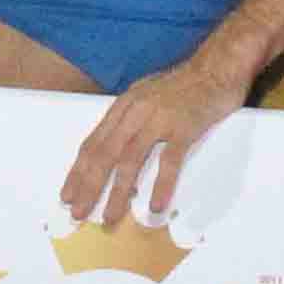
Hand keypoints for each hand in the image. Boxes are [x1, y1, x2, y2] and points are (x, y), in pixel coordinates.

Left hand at [62, 45, 247, 223]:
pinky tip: (155, 206)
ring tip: (110, 217)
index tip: (67, 195)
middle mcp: (135, 113)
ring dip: (117, 192)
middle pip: (104, 154)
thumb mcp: (146, 97)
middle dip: (88, 186)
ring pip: (130, 160)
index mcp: (123, 107)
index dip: (78, 171)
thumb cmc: (182, 85)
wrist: (216, 66)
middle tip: (77, 213)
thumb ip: (131, 121)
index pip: (92, 144)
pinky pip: (170, 160)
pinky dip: (161, 184)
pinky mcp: (184, 127)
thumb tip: (116, 155)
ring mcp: (159, 119)